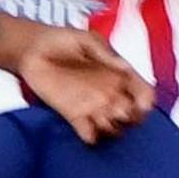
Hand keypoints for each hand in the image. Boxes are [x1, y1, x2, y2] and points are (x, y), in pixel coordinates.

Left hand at [2, 23, 151, 139]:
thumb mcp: (87, 40)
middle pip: (132, 116)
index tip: (142, 105)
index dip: (146, 101)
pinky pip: (90, 135)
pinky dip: (92, 137)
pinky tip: (87, 129)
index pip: (143, 92)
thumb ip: (105, 53)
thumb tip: (124, 66)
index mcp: (118, 74)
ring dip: (112, 128)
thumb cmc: (63, 39)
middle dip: (131, 118)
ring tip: (101, 117)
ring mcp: (92, 107)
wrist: (32, 49)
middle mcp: (109, 94)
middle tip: (120, 111)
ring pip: (114, 129)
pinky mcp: (74, 117)